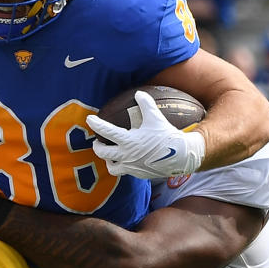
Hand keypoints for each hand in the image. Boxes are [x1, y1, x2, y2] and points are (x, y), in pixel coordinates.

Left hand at [86, 90, 205, 179]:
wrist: (179, 157)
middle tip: (97, 142)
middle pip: (103, 153)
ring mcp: (131, 167)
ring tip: (109, 157)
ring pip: (112, 168)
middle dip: (97, 147)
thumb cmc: (167, 136)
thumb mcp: (156, 118)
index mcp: (128, 141)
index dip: (96, 124)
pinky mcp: (138, 174)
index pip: (107, 132)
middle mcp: (126, 156)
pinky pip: (125, 172)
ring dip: (108, 162)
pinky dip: (123, 166)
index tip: (89, 119)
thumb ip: (146, 104)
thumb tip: (138, 93)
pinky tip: (127, 161)